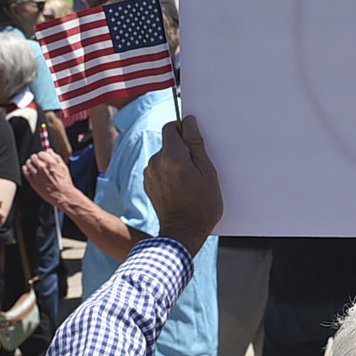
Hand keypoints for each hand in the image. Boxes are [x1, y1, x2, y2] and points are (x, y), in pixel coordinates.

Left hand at [21, 150, 73, 206]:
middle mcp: (42, 168)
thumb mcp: (63, 167)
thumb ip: (56, 157)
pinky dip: (26, 168)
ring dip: (30, 162)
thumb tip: (49, 150)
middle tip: (38, 161)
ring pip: (28, 163)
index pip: (41, 153)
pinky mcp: (32, 181)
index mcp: (50, 163)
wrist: (63, 195)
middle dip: (36, 158)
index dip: (42, 154)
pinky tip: (29, 169)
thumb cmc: (64, 182)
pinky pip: (25, 171)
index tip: (43, 157)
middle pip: (33, 157)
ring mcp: (36, 175)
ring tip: (34, 165)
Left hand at [146, 116, 222, 254]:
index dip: (184, 129)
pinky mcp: (148, 184)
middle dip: (182, 149)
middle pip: (168, 142)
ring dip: (175, 162)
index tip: (195, 141)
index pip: (171, 127)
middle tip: (198, 167)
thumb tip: (189, 122)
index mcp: (172, 155)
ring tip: (190, 181)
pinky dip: (169, 173)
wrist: (183, 234)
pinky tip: (181, 187)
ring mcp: (149, 173)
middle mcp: (156, 161)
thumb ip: (196, 144)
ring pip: (164, 156)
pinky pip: (159, 169)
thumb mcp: (208, 172)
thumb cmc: (201, 205)